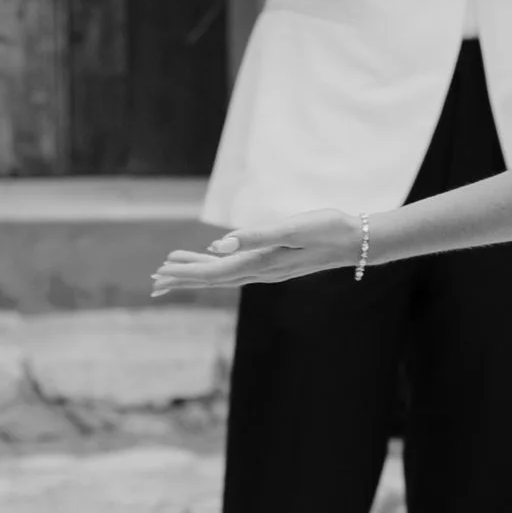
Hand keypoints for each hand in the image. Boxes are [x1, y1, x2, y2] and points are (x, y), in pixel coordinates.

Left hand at [152, 213, 359, 295]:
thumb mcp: (290, 229)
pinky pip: (237, 268)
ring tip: (173, 272)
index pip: (213, 272)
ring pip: (223, 275)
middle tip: (154, 283)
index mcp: (259, 264)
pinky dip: (217, 266)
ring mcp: (268, 270)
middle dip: (183, 279)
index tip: (159, 273)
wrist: (357, 241)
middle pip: (213, 279)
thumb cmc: (326, 229)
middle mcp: (260, 272)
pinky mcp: (275, 263)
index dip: (185, 272)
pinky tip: (214, 260)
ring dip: (196, 274)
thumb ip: (253, 237)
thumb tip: (218, 246)